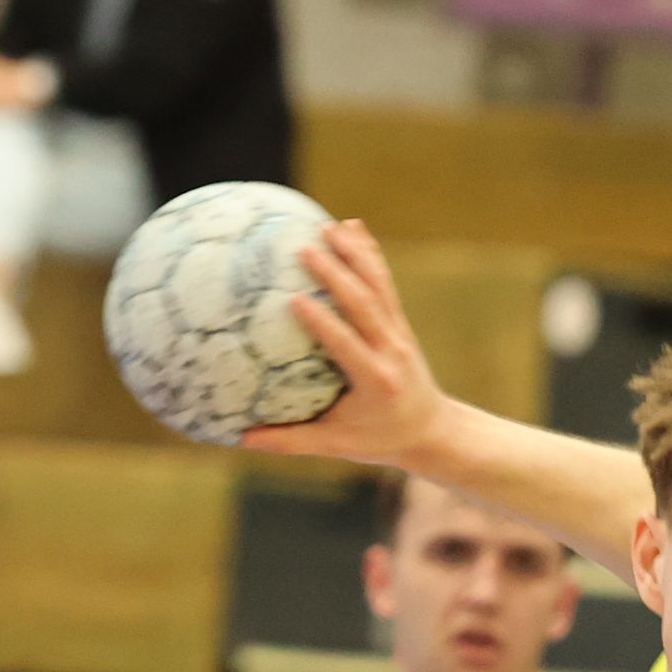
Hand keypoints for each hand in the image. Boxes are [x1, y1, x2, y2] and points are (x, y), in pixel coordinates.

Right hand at [239, 220, 434, 464]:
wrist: (432, 430)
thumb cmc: (379, 440)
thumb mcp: (336, 445)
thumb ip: (290, 441)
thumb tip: (239, 438)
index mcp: (374, 379)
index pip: (346, 344)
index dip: (323, 322)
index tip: (295, 299)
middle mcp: (390, 349)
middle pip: (364, 305)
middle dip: (337, 275)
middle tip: (305, 248)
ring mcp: (398, 332)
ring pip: (378, 286)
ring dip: (355, 253)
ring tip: (328, 225)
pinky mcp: (399, 321)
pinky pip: (384, 283)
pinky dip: (370, 253)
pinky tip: (353, 226)